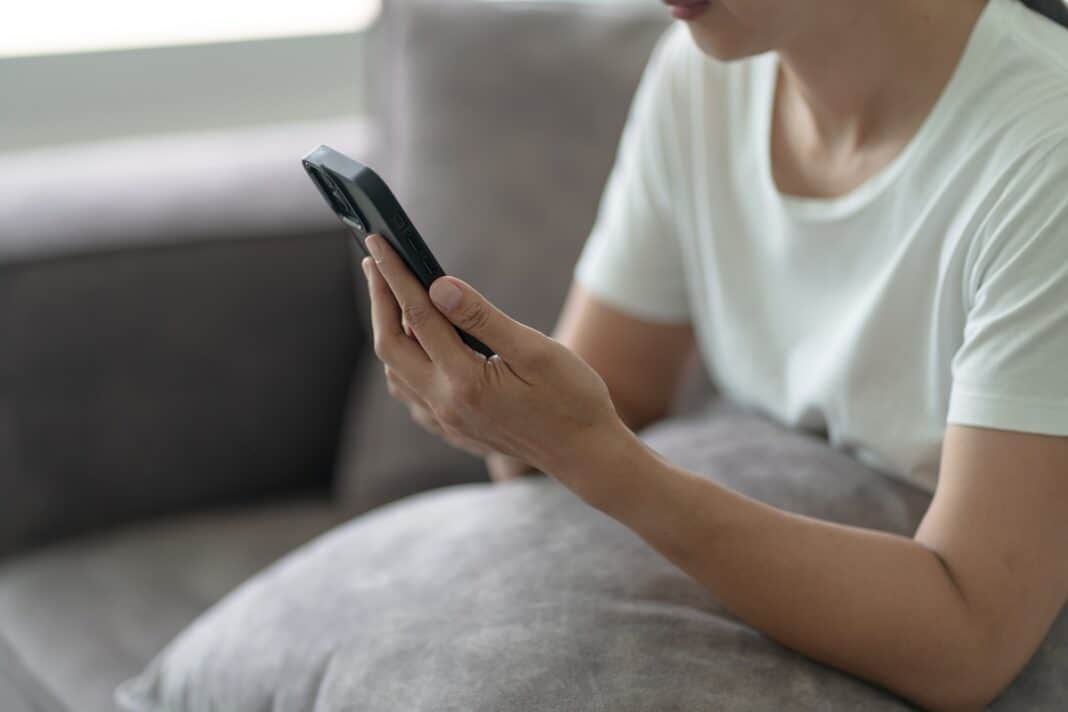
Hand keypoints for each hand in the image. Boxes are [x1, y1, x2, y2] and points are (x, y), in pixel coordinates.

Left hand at [361, 233, 632, 499]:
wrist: (587, 456)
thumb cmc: (572, 399)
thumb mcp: (535, 350)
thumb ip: (481, 318)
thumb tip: (438, 285)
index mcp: (465, 381)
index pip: (418, 316)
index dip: (396, 275)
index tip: (378, 242)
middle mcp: (446, 404)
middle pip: (390, 347)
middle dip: (380, 300)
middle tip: (376, 261)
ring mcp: (447, 422)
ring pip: (396, 374)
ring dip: (390, 333)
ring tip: (394, 297)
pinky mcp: (454, 431)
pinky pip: (412, 396)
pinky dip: (404, 365)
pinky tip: (418, 349)